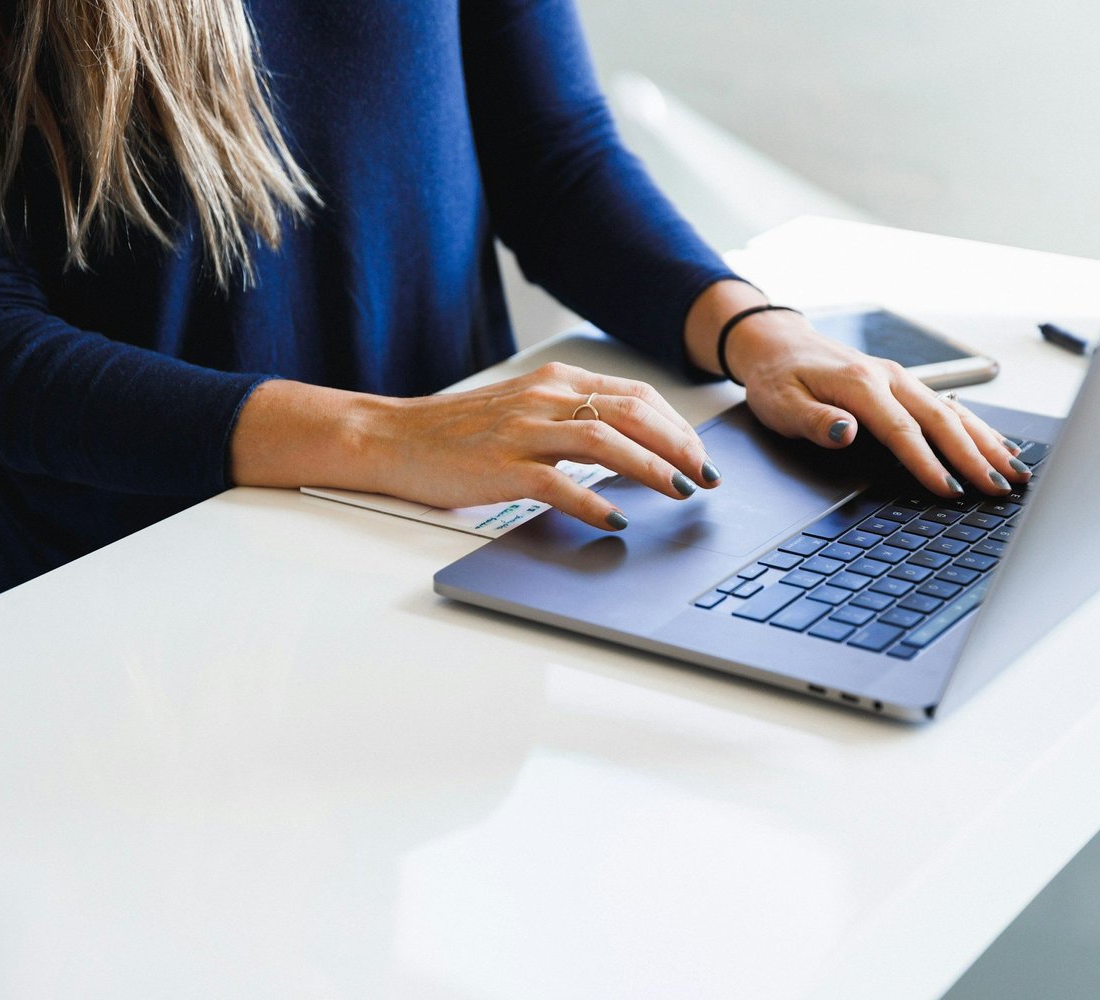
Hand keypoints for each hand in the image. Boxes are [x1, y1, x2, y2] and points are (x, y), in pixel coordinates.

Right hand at [230, 364, 720, 530]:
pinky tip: (616, 520)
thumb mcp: (524, 410)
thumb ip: (572, 420)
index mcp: (554, 382)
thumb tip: (631, 447)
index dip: (677, 425)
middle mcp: (544, 399)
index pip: (635, 395)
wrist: (392, 437)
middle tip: (707, 476)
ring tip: (680, 492)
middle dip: (679, 446)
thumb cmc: (458, 432)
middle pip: (631, 413)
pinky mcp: (501, 467)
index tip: (701, 454)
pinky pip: (558, 484)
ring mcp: (522, 432)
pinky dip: (593, 502)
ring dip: (652, 468)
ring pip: (605, 441)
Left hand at [685, 283, 1028, 497]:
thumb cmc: (778, 379)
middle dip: (975, 457)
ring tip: (1015, 472)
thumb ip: (815, 421)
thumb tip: (846, 433)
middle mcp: (889, 378)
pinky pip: (950, 406)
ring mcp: (902, 380)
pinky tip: (999, 446)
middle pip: (942, 420)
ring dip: (987, 442)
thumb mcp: (782, 404)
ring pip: (954, 412)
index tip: (950, 490)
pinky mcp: (905, 385)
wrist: (779, 344)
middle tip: (1000, 488)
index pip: (902, 430)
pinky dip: (978, 428)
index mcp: (860, 384)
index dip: (928, 463)